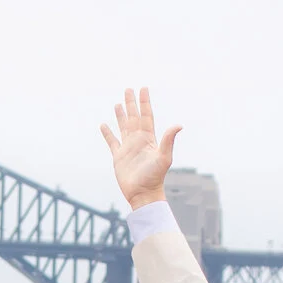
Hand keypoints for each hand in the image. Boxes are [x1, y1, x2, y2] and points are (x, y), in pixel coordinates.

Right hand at [99, 87, 179, 210]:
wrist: (143, 194)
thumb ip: (168, 140)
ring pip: (123, 126)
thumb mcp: (164, 157)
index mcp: (148, 138)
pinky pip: (112, 142)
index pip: (146, 115)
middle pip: (134, 117)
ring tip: (118, 104)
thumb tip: (179, 125)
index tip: (143, 88)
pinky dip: (107, 133)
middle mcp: (138, 140)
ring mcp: (128, 148)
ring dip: (120, 115)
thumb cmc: (155, 177)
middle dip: (131, 103)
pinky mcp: (118, 157)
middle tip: (128, 89)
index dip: (144, 102)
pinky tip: (103, 125)